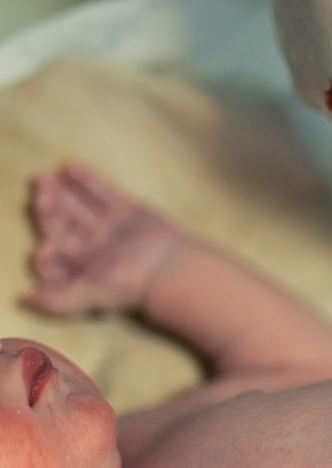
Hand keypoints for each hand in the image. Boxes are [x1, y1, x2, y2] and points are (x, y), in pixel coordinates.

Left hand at [25, 164, 181, 315]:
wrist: (170, 268)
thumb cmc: (130, 284)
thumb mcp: (89, 295)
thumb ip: (58, 301)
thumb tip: (24, 300)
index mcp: (82, 267)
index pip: (54, 255)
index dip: (44, 252)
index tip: (43, 250)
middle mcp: (92, 247)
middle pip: (62, 225)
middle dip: (48, 210)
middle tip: (39, 193)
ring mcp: (109, 227)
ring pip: (78, 207)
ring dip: (61, 193)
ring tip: (45, 178)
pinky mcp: (127, 211)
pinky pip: (103, 192)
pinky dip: (87, 180)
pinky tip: (70, 166)